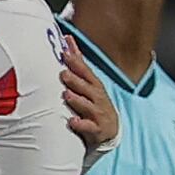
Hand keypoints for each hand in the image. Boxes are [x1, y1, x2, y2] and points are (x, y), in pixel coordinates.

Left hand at [62, 39, 118, 156]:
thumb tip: (68, 43)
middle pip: (87, 87)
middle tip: (63, 73)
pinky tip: (72, 121)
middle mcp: (98, 98)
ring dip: (77, 100)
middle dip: (76, 80)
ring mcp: (98, 114)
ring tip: (67, 95)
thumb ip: (78, 66)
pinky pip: (88, 127)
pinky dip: (80, 124)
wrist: (110, 131)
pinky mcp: (96, 130)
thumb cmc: (95, 104)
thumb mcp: (89, 85)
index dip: (76, 61)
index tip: (65, 51)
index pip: (85, 71)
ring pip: (87, 106)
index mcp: (94, 86)